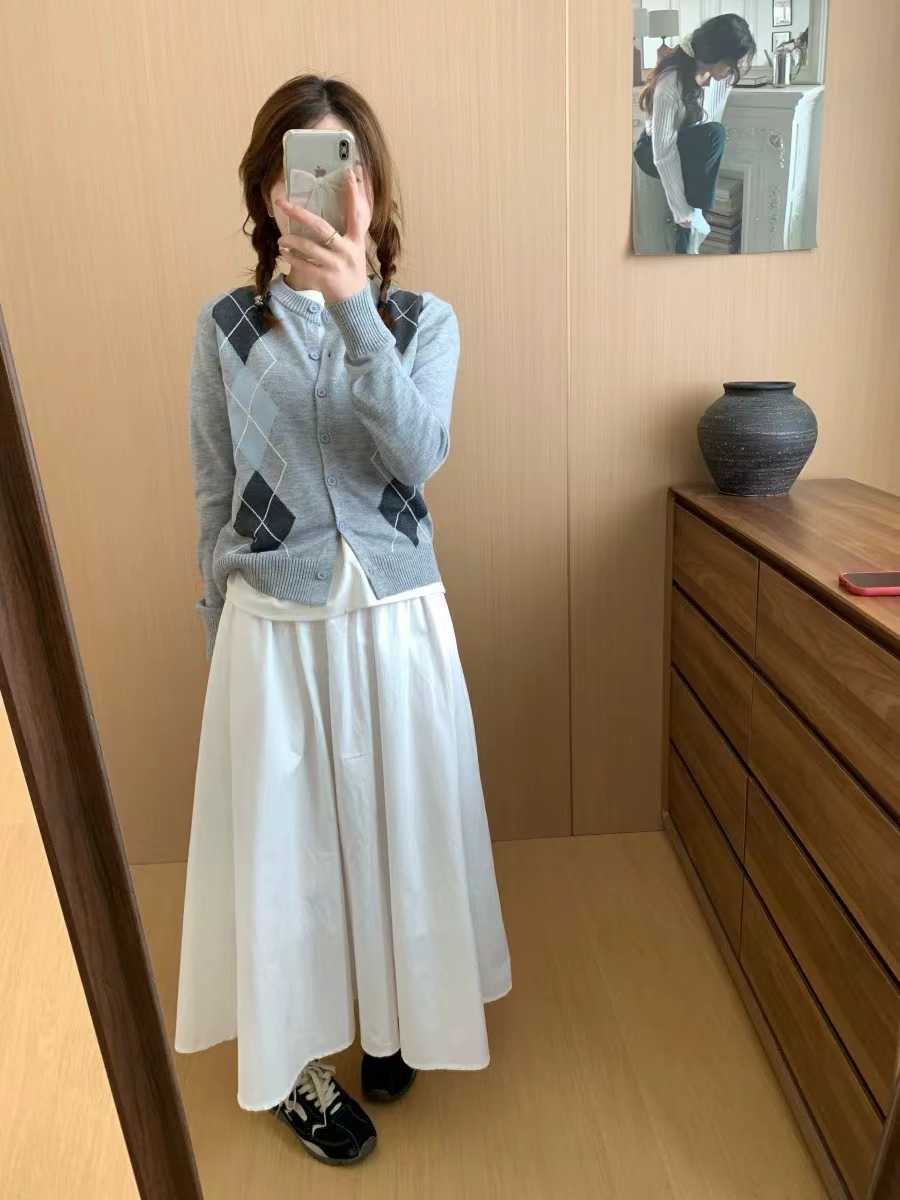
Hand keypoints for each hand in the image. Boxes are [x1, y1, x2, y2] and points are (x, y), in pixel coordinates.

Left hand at [275, 164, 370, 303]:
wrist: (354, 303)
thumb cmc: (352, 269)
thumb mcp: (358, 247)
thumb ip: (354, 225)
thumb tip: (355, 198)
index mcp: (357, 241)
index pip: (357, 213)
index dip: (353, 193)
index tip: (348, 172)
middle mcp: (346, 252)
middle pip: (321, 229)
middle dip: (300, 215)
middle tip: (282, 204)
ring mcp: (334, 267)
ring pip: (308, 248)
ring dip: (290, 242)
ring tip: (282, 240)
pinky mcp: (323, 280)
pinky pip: (302, 266)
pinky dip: (290, 259)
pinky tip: (283, 254)